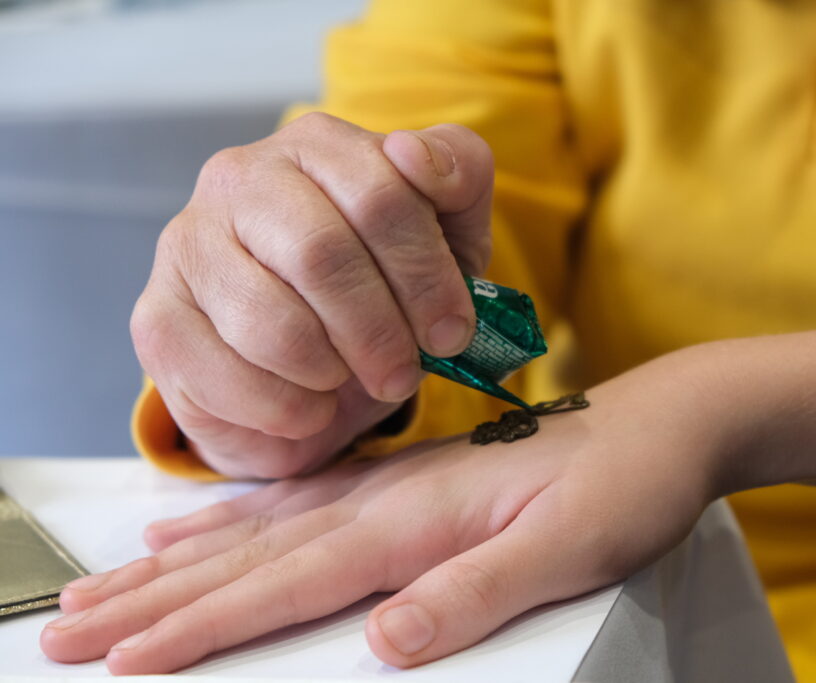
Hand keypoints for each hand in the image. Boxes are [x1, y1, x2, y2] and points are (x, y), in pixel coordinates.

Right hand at [39, 353, 725, 673]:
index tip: (124, 660)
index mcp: (417, 515)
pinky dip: (238, 518)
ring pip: (260, 527)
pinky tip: (206, 525)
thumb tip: (385, 641)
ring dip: (180, 559)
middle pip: (250, 554)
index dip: (202, 628)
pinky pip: (299, 502)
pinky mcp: (404, 481)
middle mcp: (386, 494)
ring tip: (109, 579)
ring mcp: (390, 483)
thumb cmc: (626, 485)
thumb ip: (476, 591)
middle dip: (156, 597)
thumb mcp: (569, 548)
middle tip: (71, 628)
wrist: (661, 421)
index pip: (290, 582)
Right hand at [130, 113, 494, 477]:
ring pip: (271, 323)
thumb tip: (416, 156)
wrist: (313, 357)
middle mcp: (241, 178)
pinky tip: (309, 405)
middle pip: (322, 257)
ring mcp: (188, 245)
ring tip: (351, 380)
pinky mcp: (158, 318)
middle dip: (380, 332)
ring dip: (332, 372)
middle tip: (404, 373)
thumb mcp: (447, 226)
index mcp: (317, 146)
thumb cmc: (385, 281)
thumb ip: (458, 173)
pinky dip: (288, 409)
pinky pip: (227, 377)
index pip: (381, 197)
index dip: (426, 276)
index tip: (450, 331)